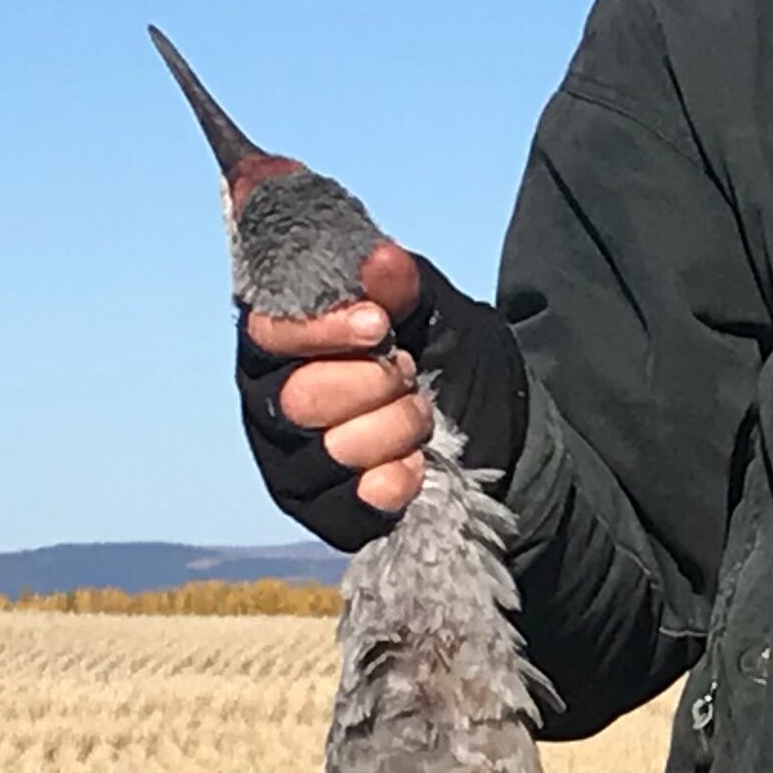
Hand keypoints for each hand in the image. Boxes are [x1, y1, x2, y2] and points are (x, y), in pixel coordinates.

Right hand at [235, 246, 528, 547]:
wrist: (503, 434)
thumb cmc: (450, 362)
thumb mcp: (436, 312)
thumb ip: (402, 286)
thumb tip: (380, 259)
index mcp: (283, 342)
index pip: (269, 331)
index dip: (321, 329)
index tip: (377, 324)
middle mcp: (272, 404)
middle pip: (297, 398)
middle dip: (371, 383)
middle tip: (407, 371)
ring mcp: (294, 464)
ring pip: (329, 450)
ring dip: (393, 428)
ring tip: (420, 415)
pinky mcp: (324, 513)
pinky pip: (353, 502)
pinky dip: (396, 479)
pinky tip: (417, 464)